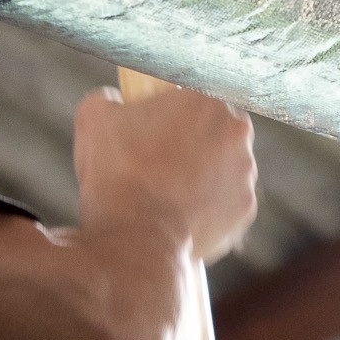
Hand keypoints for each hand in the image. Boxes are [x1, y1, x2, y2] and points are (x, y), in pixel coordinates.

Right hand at [72, 83, 256, 262]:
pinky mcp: (245, 210)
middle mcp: (236, 130)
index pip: (188, 96)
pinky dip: (206, 209)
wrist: (135, 243)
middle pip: (211, 130)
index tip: (151, 131)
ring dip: (199, 176)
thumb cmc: (116, 177)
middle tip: (156, 164)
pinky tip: (179, 216)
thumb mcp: (94, 120)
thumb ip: (107, 98)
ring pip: (221, 167)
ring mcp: (245, 173)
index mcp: (205, 97)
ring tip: (165, 195)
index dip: (167, 113)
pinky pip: (225, 203)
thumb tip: (113, 100)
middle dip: (189, 143)